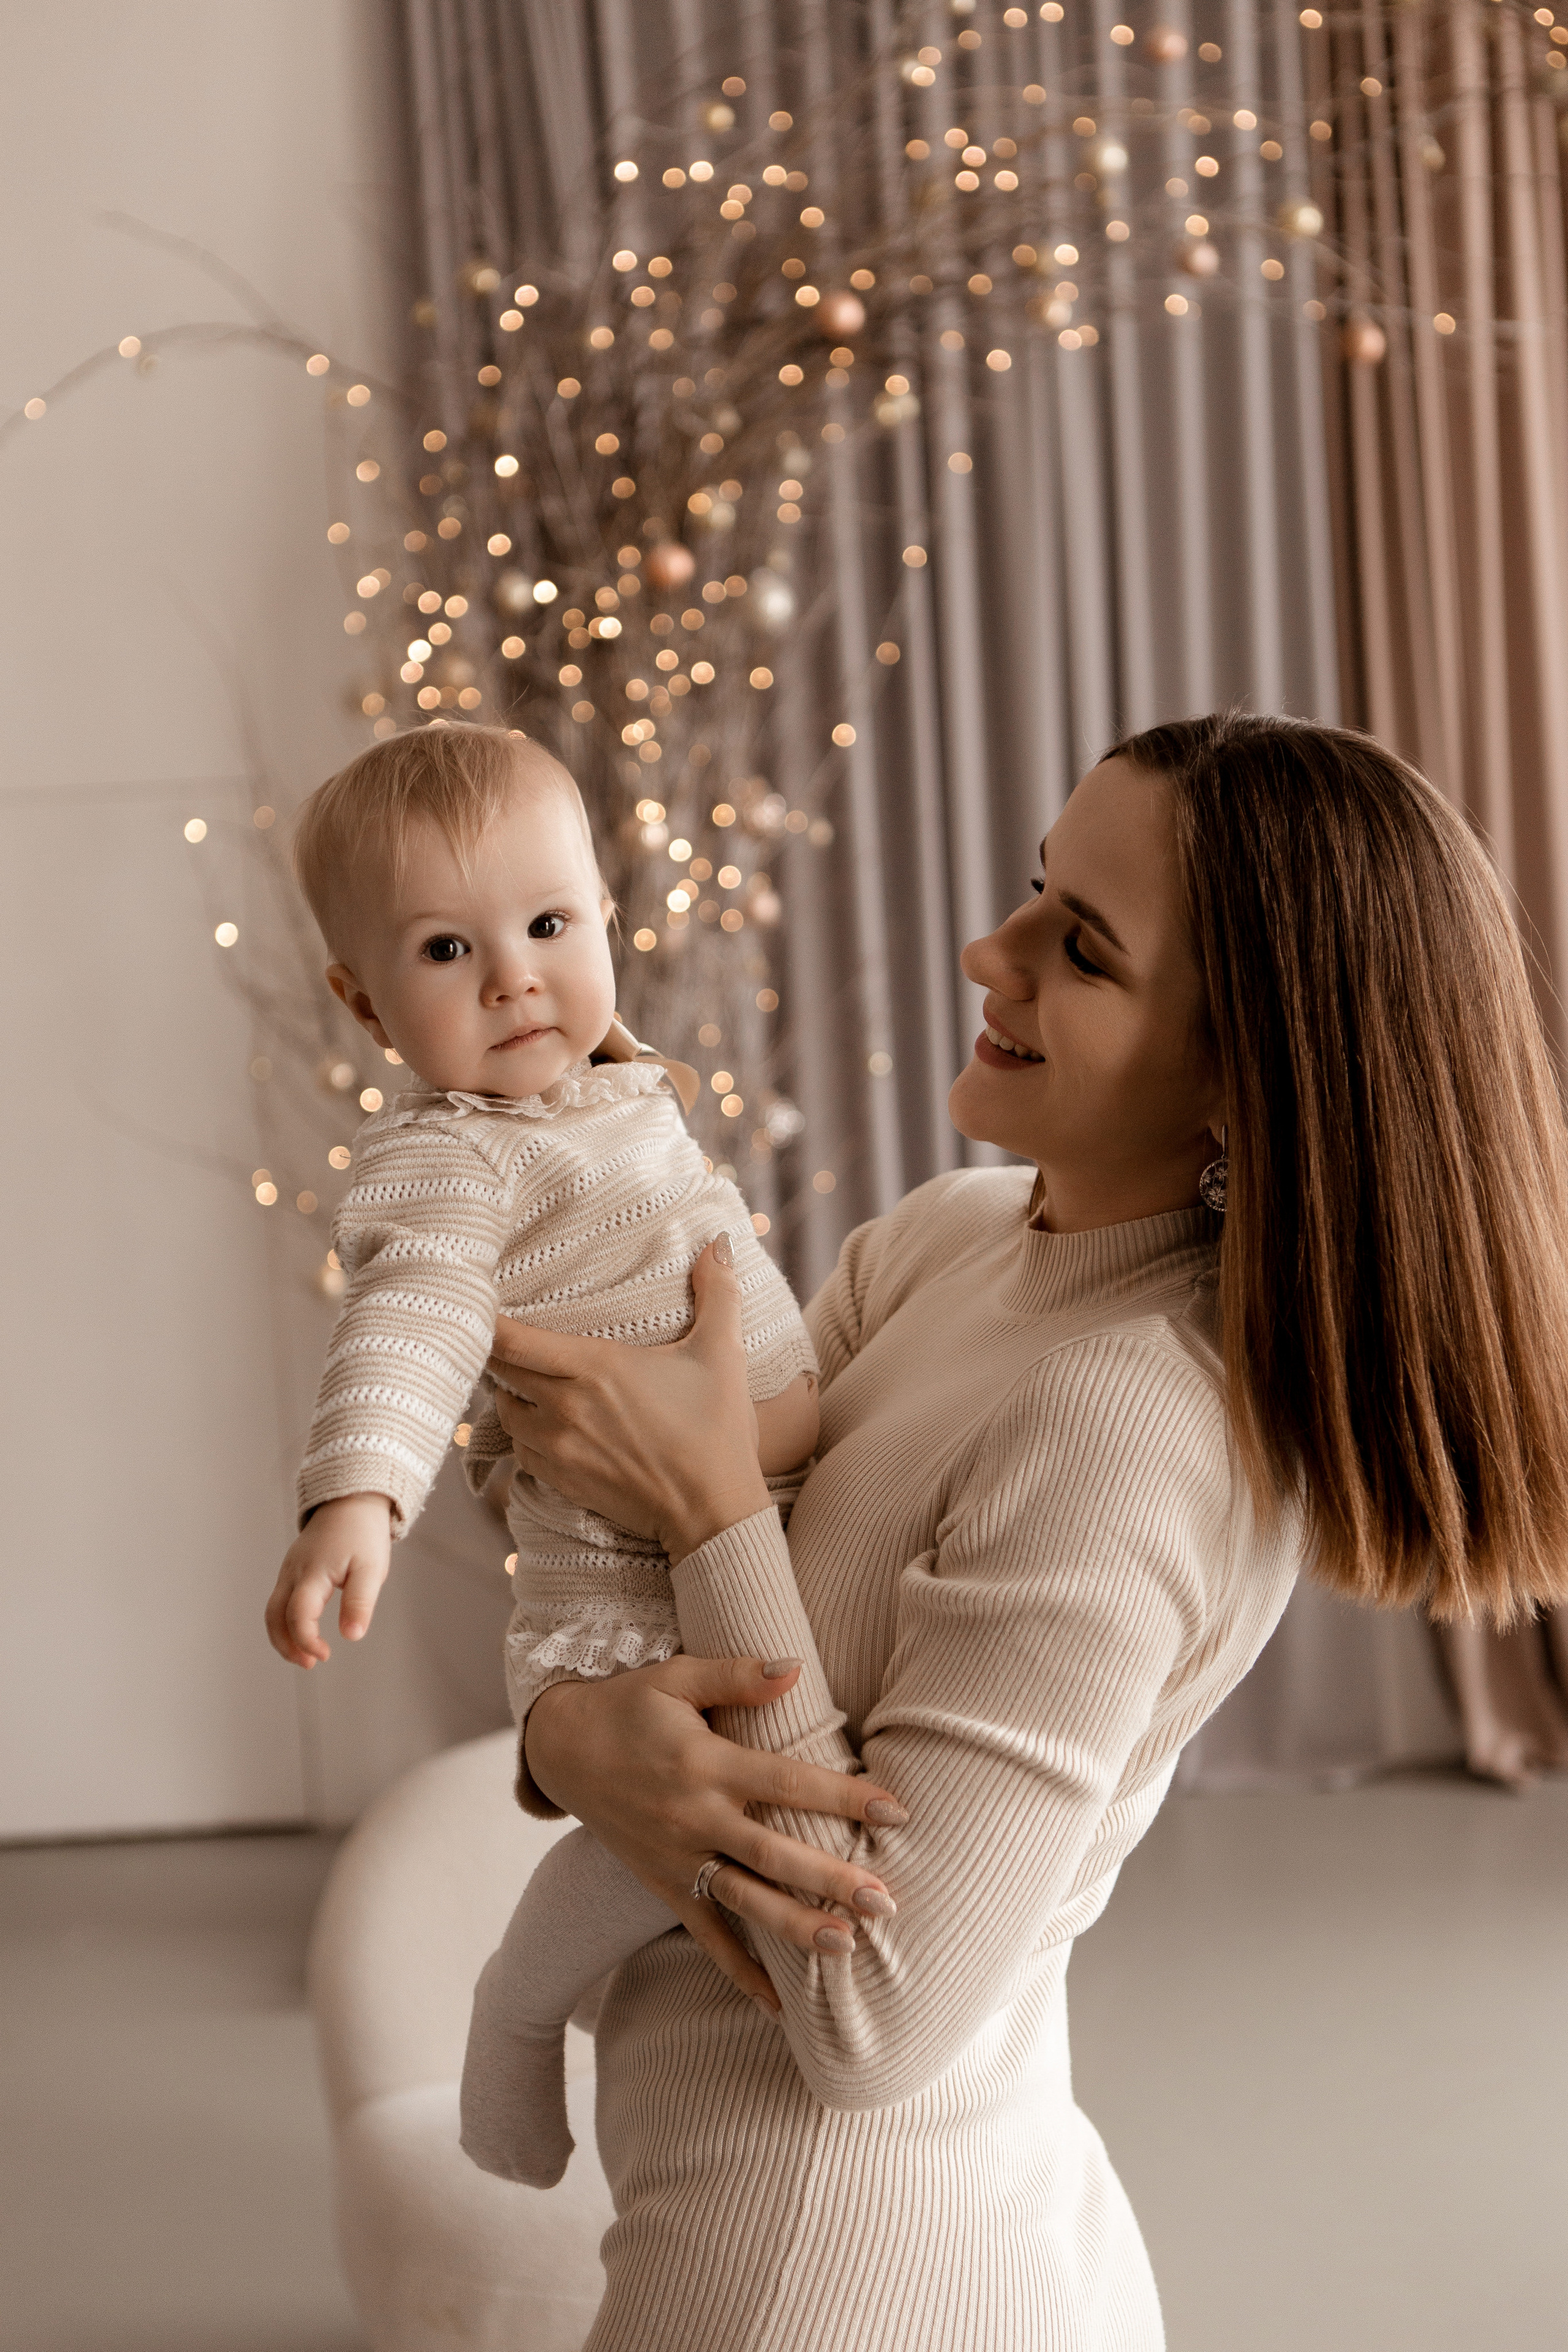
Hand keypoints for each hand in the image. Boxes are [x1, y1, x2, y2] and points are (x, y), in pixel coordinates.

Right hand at [265, 1493, 392, 1666]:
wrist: (351, 1500)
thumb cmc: (362, 1534)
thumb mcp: (372, 1568)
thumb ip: (360, 1602)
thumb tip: (352, 1636)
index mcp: (312, 1572)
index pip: (298, 1615)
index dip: (306, 1640)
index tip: (325, 1655)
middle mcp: (293, 1572)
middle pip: (274, 1616)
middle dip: (286, 1645)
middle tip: (309, 1663)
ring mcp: (289, 1570)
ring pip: (273, 1610)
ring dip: (283, 1637)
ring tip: (305, 1656)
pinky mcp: (292, 1570)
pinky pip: (279, 1601)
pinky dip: (285, 1622)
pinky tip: (304, 1632)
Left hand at [488, 1238, 769, 1562]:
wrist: (712, 1511)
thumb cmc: (717, 1429)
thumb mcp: (723, 1353)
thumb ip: (718, 1292)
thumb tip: (719, 1243)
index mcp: (595, 1367)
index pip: (513, 1338)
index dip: (489, 1319)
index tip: (481, 1301)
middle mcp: (565, 1405)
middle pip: (499, 1370)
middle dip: (496, 1350)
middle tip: (499, 1333)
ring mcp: (558, 1446)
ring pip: (505, 1411)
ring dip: (509, 1393)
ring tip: (522, 1378)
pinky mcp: (559, 1480)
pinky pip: (519, 1449)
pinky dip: (523, 1433)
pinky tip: (541, 1423)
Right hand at [525, 1657, 908, 2009]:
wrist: (560, 1748)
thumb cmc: (628, 1705)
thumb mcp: (676, 1677)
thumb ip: (737, 1676)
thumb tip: (797, 1667)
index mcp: (705, 1763)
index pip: (787, 1782)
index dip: (842, 1795)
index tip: (896, 1810)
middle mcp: (694, 1817)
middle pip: (773, 1854)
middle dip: (832, 1879)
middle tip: (886, 1902)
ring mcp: (677, 1857)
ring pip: (745, 1901)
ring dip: (797, 1928)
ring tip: (847, 1948)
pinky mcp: (663, 1885)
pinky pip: (705, 1934)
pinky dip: (740, 1972)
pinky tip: (780, 2007)